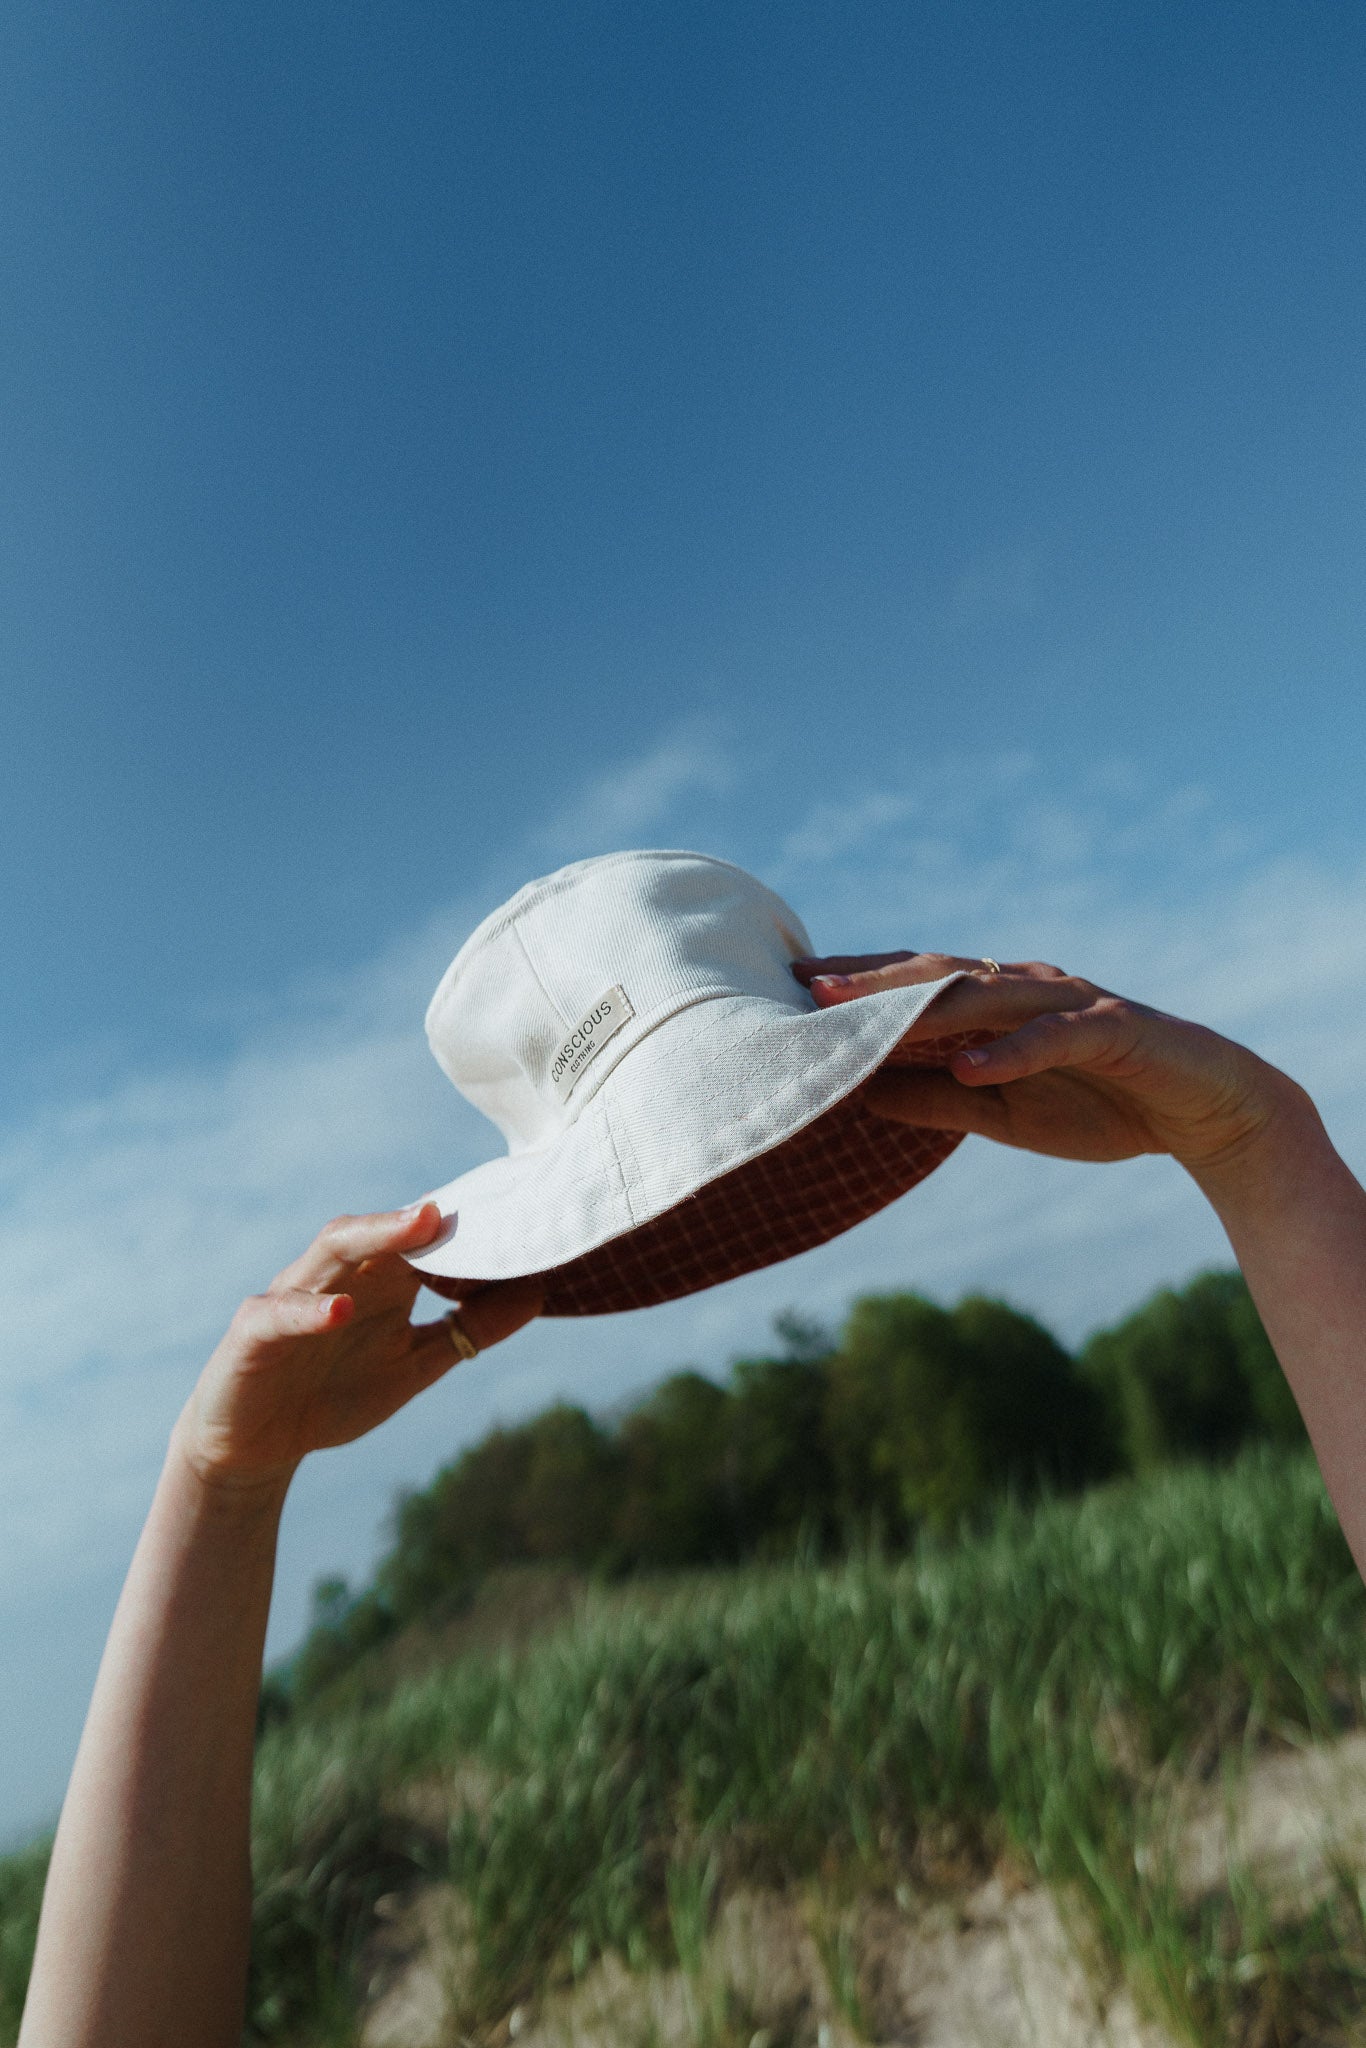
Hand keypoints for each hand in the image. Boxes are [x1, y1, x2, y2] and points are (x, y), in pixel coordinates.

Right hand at [175, 1204, 541, 1493]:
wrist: (257, 1447)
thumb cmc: (335, 1392)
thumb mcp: (413, 1366)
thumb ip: (470, 1330)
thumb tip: (538, 1293)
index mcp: (379, 1279)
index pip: (422, 1237)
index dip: (462, 1225)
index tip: (514, 1214)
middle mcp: (338, 1275)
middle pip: (378, 1231)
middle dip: (417, 1217)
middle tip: (462, 1206)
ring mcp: (292, 1297)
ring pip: (330, 1251)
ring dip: (373, 1235)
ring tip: (416, 1228)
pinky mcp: (253, 1332)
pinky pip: (279, 1312)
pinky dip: (309, 1309)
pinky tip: (339, 1311)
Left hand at [793, 952, 1309, 1178]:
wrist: (1205, 1114)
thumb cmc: (1097, 1104)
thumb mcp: (997, 1114)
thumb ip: (931, 1101)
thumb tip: (853, 1096)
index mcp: (996, 1004)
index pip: (913, 986)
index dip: (855, 987)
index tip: (788, 992)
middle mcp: (1027, 989)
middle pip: (937, 975)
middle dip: (872, 980)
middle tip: (808, 987)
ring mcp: (1072, 1004)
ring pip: (989, 994)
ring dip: (927, 1006)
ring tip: (868, 1017)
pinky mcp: (1115, 1031)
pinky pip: (1057, 1038)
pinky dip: (1012, 1052)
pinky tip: (970, 1069)